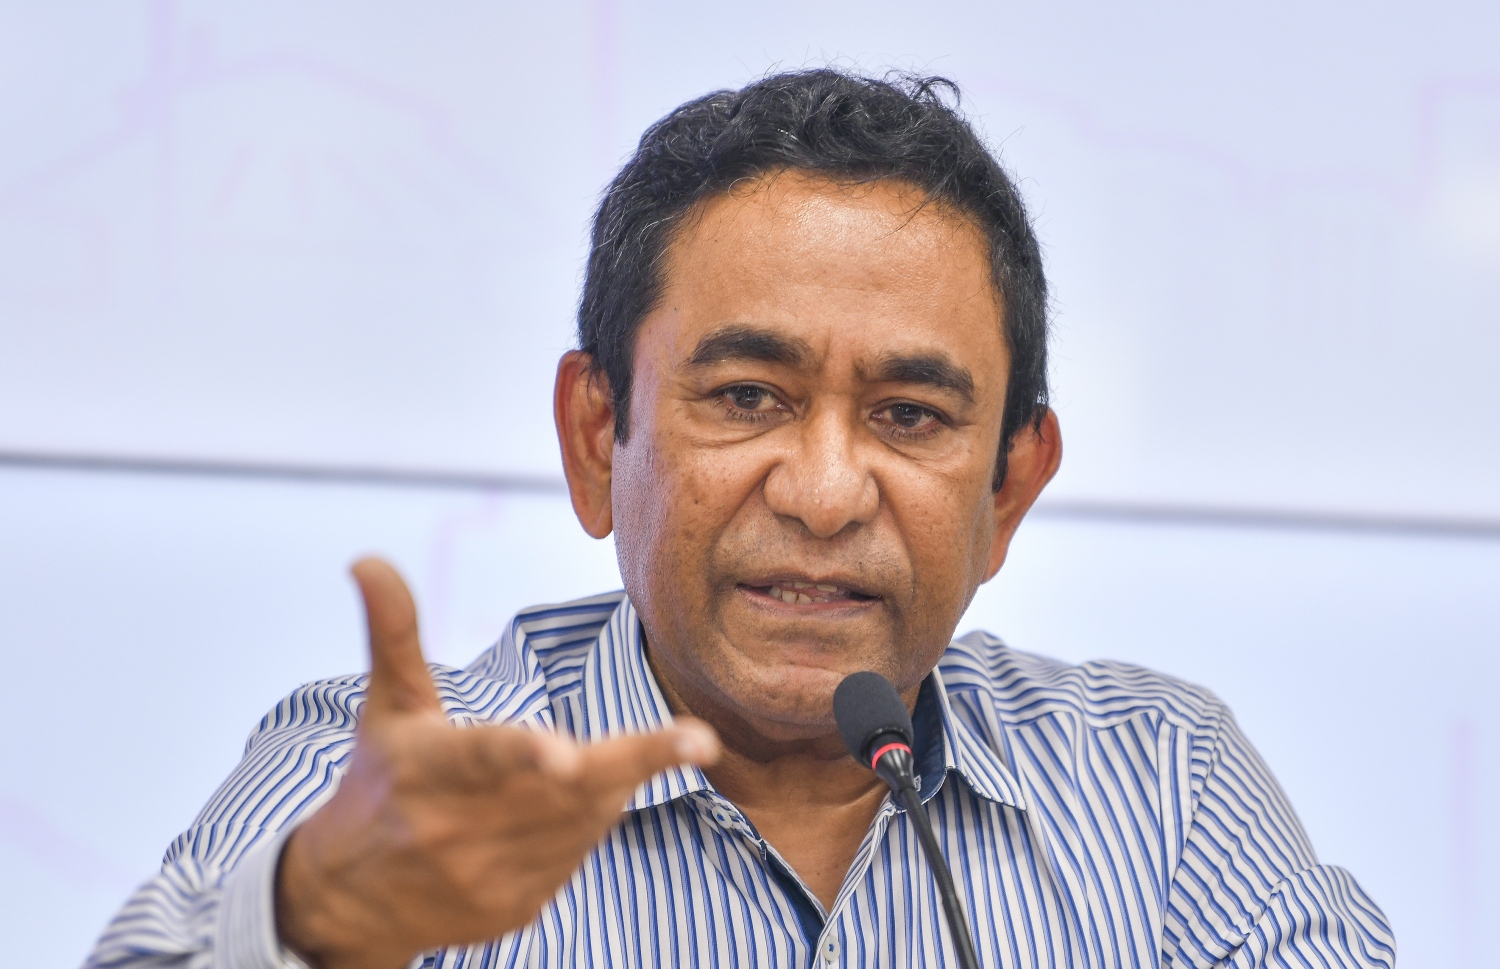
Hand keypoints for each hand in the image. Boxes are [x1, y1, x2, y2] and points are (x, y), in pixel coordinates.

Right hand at [275, 558, 719, 968]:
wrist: (350, 898)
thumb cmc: (380, 781)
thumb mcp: (387, 706)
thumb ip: (394, 630)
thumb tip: (366, 558)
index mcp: (429, 767)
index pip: (484, 756)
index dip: (524, 754)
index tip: (565, 754)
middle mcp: (457, 827)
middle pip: (562, 791)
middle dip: (635, 762)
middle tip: (698, 740)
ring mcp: (488, 875)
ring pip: (583, 820)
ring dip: (617, 780)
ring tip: (637, 749)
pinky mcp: (514, 908)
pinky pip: (578, 854)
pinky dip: (593, 819)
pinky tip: (580, 797)